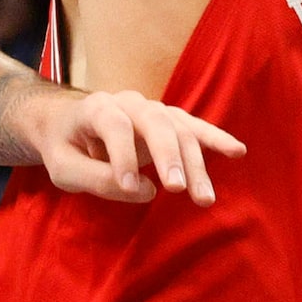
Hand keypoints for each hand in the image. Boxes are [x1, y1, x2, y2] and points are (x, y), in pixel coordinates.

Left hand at [27, 88, 245, 204]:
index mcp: (95, 107)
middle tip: (177, 190)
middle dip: (168, 155)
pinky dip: (214, 138)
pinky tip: (237, 150)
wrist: (66, 124)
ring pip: (179, 129)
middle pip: (155, 121)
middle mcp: (127, 102)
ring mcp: (150, 110)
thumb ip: (95, 178)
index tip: (129, 189)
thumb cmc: (64, 147)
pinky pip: (193, 127)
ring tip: (203, 199)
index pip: (115, 125)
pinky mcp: (166, 123)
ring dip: (194, 163)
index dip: (123, 156)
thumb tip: (145, 190)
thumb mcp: (63, 167)